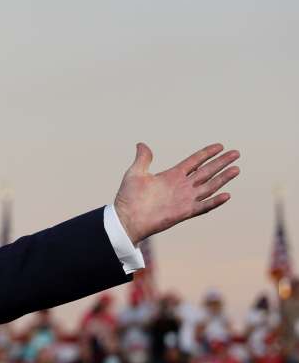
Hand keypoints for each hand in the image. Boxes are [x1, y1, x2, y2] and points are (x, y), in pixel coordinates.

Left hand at [113, 142, 239, 244]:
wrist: (126, 218)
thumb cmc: (128, 197)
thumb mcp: (136, 173)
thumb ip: (143, 159)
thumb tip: (141, 144)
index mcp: (172, 175)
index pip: (194, 161)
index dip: (207, 153)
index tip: (220, 146)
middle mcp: (181, 186)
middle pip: (206, 171)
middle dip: (221, 162)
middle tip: (236, 153)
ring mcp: (184, 199)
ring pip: (209, 186)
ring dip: (223, 178)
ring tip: (236, 169)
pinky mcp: (184, 212)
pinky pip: (203, 207)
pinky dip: (214, 202)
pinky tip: (226, 195)